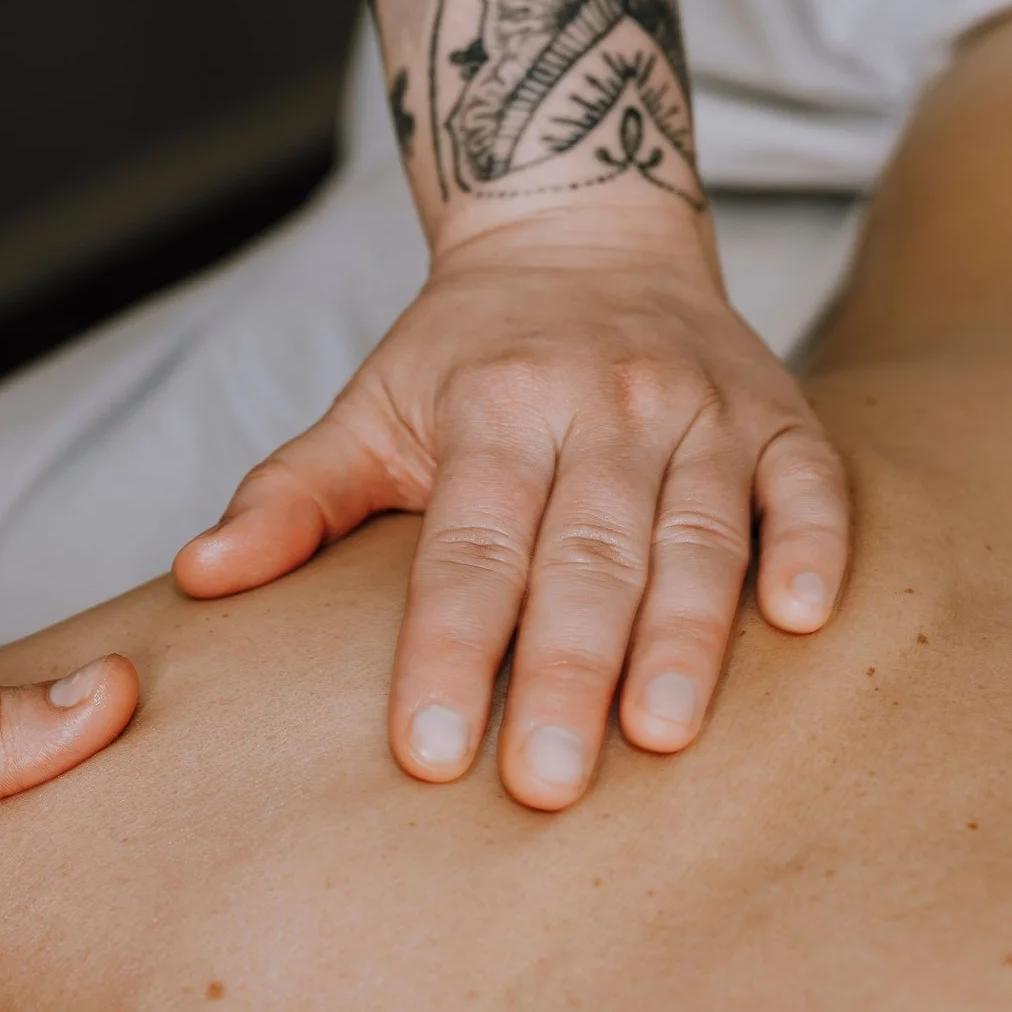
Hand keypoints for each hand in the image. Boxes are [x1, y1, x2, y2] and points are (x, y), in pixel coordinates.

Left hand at [174, 207, 850, 810]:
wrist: (583, 228)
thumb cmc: (466, 355)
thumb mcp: (368, 407)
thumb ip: (293, 497)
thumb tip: (198, 577)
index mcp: (492, 406)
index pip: (464, 548)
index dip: (443, 650)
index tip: (426, 751)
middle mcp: (601, 403)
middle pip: (582, 555)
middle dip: (561, 672)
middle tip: (544, 784)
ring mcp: (700, 406)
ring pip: (698, 532)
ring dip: (685, 636)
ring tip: (662, 736)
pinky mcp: (781, 411)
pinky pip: (811, 483)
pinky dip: (814, 546)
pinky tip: (803, 622)